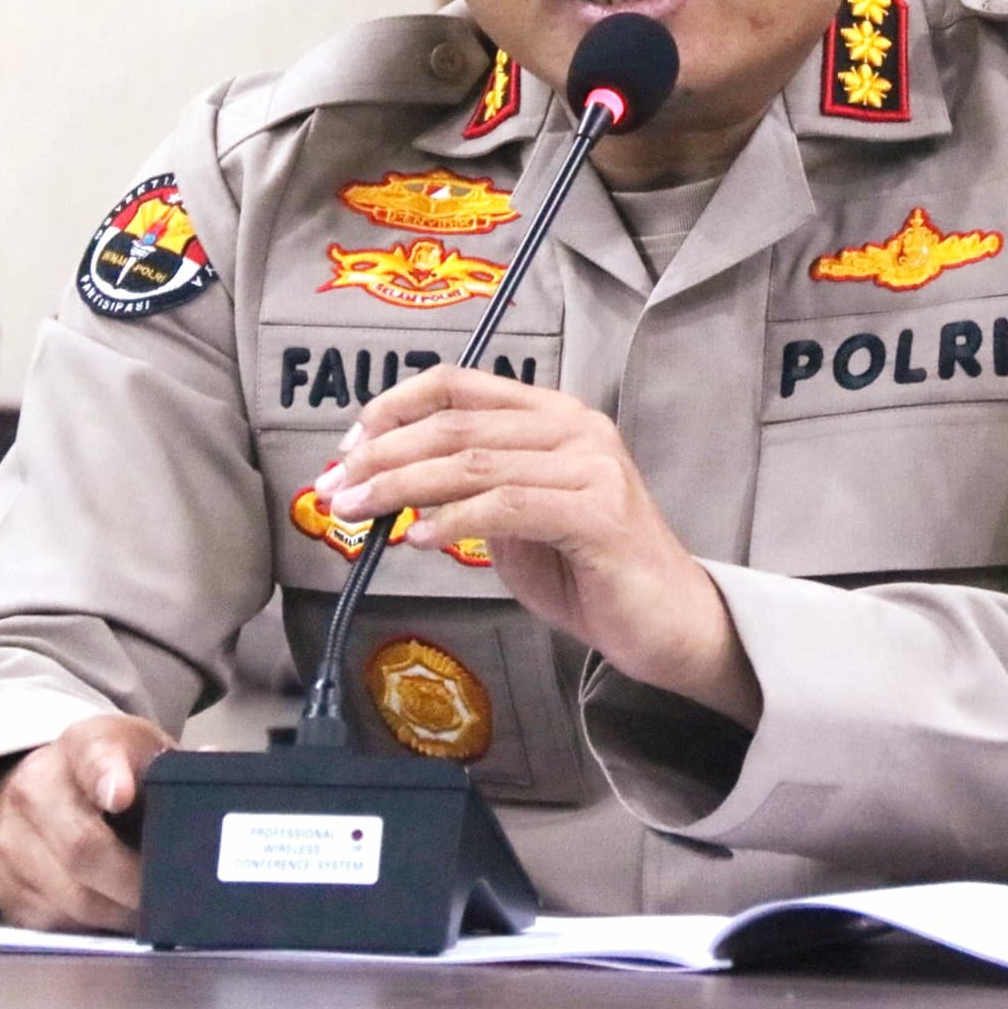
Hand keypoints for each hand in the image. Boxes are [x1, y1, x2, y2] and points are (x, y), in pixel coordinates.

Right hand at [0, 713, 175, 931]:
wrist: (46, 788)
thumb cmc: (115, 773)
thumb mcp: (145, 753)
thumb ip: (179, 763)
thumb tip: (215, 760)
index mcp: (81, 743)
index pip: (92, 756)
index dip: (107, 775)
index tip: (122, 796)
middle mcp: (33, 786)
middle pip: (81, 845)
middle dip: (132, 880)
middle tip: (168, 896)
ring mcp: (10, 839)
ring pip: (70, 894)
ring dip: (118, 912)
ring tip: (151, 912)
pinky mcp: (4, 887)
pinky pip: (55, 920)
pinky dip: (94, 926)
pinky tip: (118, 917)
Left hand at [318, 366, 761, 725]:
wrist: (672, 624)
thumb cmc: (593, 574)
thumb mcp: (518, 521)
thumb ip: (472, 491)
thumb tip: (396, 484)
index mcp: (554, 416)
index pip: (460, 384)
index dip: (394, 407)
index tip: (348, 445)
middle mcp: (576, 427)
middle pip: (456, 422)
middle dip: (382, 453)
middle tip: (335, 488)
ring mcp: (592, 466)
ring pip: (473, 460)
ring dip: (402, 486)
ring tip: (359, 511)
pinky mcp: (598, 513)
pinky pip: (507, 506)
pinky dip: (454, 520)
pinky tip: (419, 539)